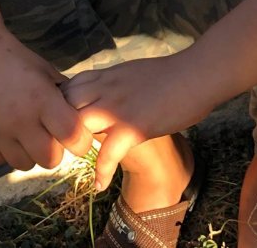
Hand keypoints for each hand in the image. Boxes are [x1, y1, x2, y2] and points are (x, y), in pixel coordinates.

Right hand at [0, 35, 94, 173]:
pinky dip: (6, 151)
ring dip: (30, 153)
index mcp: (42, 100)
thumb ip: (64, 96)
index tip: (77, 137)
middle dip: (54, 151)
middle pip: (50, 160)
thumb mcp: (45, 71)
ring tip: (25, 133)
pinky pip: (0, 160)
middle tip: (49, 136)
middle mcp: (19, 120)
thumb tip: (84, 118)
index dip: (80, 141)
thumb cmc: (14, 60)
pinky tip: (5, 132)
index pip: (73, 137)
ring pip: (25, 164)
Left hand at [62, 52, 214, 190]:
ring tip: (79, 161)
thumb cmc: (173, 74)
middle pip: (64, 105)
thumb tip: (109, 91)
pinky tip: (100, 185)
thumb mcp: (134, 72)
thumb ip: (116, 82)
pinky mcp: (134, 127)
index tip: (64, 121)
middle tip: (66, 144)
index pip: (69, 86)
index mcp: (108, 75)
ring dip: (74, 145)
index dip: (62, 104)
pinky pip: (107, 153)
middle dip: (59, 124)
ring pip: (77, 125)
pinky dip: (101, 172)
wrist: (196, 75)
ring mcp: (118, 108)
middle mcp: (107, 89)